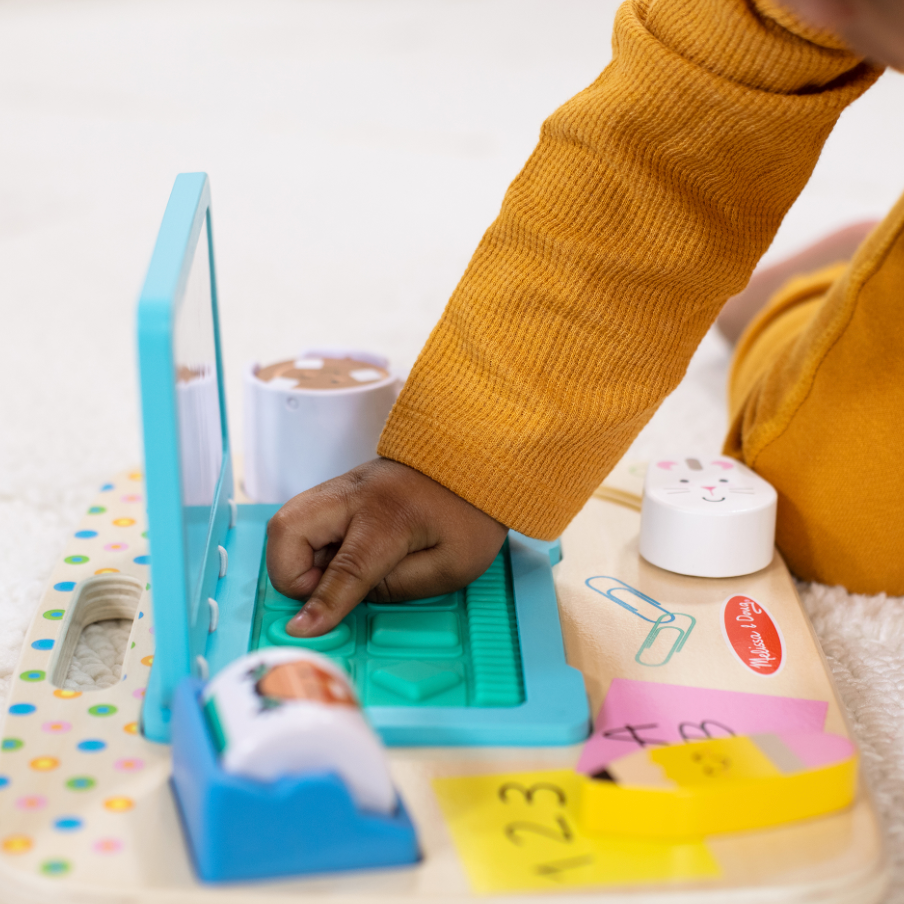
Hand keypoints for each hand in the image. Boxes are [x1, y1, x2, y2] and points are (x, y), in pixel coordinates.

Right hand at [266, 458, 507, 636]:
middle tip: (326, 589)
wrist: (470, 463)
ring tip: (332, 571)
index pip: (346, 568)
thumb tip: (345, 602)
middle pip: (289, 531)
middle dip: (290, 573)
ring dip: (293, 558)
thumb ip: (396, 588)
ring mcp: (341, 487)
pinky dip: (304, 544)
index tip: (302, 630)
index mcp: (391, 517)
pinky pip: (300, 519)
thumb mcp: (451, 565)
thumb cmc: (467, 515)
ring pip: (285, 523)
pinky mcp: (337, 489)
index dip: (322, 604)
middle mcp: (355, 496)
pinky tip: (336, 553)